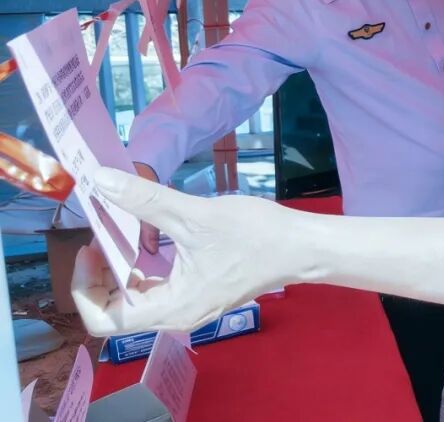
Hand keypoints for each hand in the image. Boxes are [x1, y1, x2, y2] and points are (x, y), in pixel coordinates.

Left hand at [72, 168, 295, 335]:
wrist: (302, 246)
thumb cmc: (256, 235)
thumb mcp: (196, 214)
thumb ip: (145, 199)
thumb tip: (99, 180)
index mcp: (172, 308)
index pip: (103, 320)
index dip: (85, 285)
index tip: (92, 245)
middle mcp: (176, 316)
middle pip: (114, 310)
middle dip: (99, 274)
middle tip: (102, 234)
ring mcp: (188, 307)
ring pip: (133, 299)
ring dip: (119, 268)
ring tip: (121, 231)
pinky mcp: (198, 294)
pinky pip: (155, 288)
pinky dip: (141, 266)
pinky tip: (147, 237)